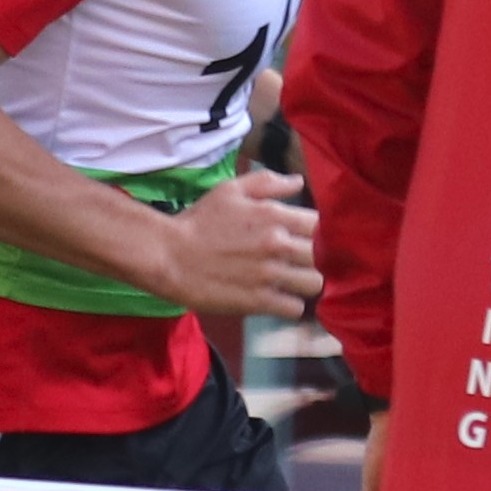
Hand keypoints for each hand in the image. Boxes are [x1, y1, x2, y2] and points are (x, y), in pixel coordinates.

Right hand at [152, 164, 322, 322]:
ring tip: (292, 282)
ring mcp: (269, 275)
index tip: (305, 237)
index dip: (316, 232)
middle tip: (300, 262)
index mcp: (274, 216)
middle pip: (322, 256)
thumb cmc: (199, 221)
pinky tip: (279, 299)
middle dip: (313, 258)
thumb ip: (267, 183)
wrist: (169, 255)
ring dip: (305, 283)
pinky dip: (290, 305)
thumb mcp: (230, 190)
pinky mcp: (258, 302)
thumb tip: (298, 181)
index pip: (320, 224)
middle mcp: (277, 245)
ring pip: (314, 284)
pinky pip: (295, 308)